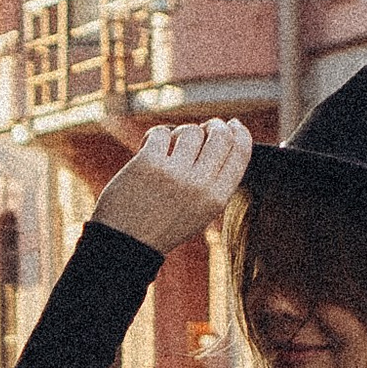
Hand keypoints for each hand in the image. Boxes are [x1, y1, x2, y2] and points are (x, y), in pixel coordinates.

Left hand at [90, 117, 254, 252]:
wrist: (125, 243)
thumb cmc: (162, 226)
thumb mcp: (199, 212)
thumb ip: (215, 181)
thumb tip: (227, 137)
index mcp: (215, 199)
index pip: (241, 154)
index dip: (240, 133)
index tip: (233, 124)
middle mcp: (199, 186)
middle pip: (220, 136)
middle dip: (214, 126)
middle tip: (203, 128)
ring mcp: (174, 173)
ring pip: (191, 131)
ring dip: (180, 134)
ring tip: (169, 148)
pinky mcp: (148, 163)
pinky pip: (162, 132)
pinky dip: (155, 136)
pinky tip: (148, 148)